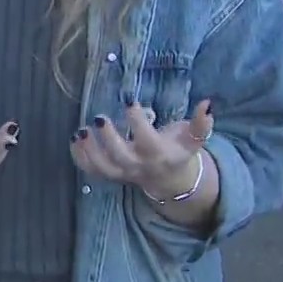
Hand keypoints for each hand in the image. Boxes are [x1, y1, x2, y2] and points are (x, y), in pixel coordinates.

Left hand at [70, 99, 215, 199]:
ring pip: (103, 168)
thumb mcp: (193, 138)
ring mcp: (123, 172)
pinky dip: (80, 158)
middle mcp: (139, 166)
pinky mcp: (111, 175)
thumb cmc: (179, 151)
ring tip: (81, 131)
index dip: (137, 121)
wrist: (171, 180)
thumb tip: (207, 104)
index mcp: (159, 154)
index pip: (147, 140)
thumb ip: (201, 124)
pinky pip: (92, 171)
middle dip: (109, 138)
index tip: (130, 101)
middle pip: (121, 157)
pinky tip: (75, 140)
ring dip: (89, 151)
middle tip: (99, 118)